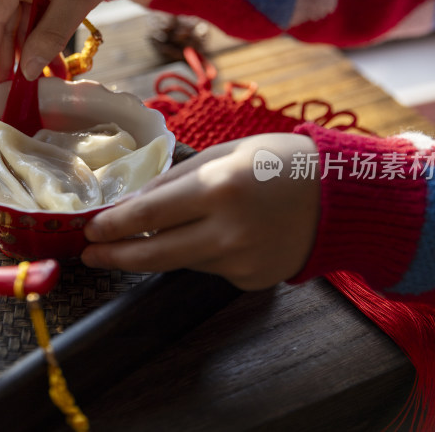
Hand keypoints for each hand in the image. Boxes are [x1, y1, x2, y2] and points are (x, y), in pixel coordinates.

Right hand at [0, 0, 125, 88]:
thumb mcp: (76, 1)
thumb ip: (49, 38)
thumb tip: (27, 73)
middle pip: (1, 21)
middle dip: (13, 58)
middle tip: (15, 93)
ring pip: (14, 18)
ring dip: (29, 48)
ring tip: (43, 80)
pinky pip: (24, 8)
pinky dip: (37, 32)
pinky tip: (49, 59)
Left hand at [82, 134, 320, 290]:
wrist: (344, 196)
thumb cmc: (282, 161)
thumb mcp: (226, 153)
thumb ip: (178, 178)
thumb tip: (134, 201)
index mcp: (220, 189)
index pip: (149, 214)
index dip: (114, 225)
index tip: (90, 229)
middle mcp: (229, 232)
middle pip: (155, 254)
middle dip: (116, 255)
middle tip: (90, 254)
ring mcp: (242, 262)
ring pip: (182, 260)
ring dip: (164, 247)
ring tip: (166, 227)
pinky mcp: (252, 280)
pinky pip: (210, 268)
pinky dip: (203, 252)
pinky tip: (223, 233)